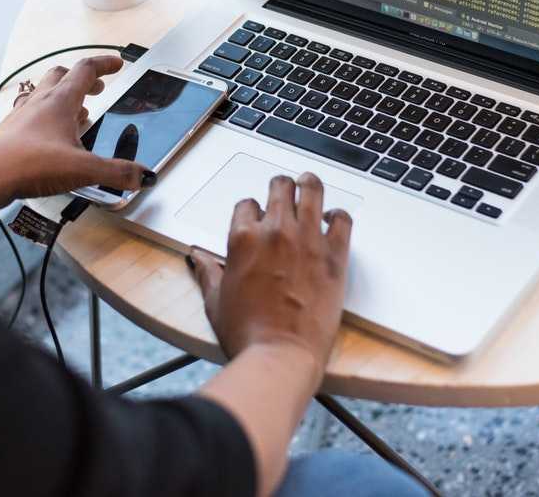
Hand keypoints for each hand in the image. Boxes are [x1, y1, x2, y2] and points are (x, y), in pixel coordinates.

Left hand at [0, 55, 151, 201]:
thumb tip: (143, 175)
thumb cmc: (29, 164)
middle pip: (62, 75)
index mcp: (60, 101)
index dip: (104, 64)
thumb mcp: (83, 169)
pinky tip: (49, 135)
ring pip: (43, 92)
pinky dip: (44, 116)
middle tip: (97, 87)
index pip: (86, 69)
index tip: (117, 63)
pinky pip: (30, 113)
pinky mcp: (10, 132)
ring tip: (77, 112)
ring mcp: (22, 115)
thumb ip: (117, 172)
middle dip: (82, 78)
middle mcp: (40, 102)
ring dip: (63, 96)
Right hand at [188, 173, 352, 378]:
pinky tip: (334, 219)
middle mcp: (275, 231)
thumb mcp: (215, 300)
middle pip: (280, 187)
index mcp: (243, 238)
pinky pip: (342, 219)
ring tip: (309, 184)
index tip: (257, 219)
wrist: (281, 355)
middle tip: (284, 191)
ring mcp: (307, 240)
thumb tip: (196, 257)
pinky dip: (338, 215)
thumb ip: (207, 272)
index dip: (252, 210)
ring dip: (309, 184)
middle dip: (280, 187)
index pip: (247, 204)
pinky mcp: (334, 256)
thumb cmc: (248, 332)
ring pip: (312, 190)